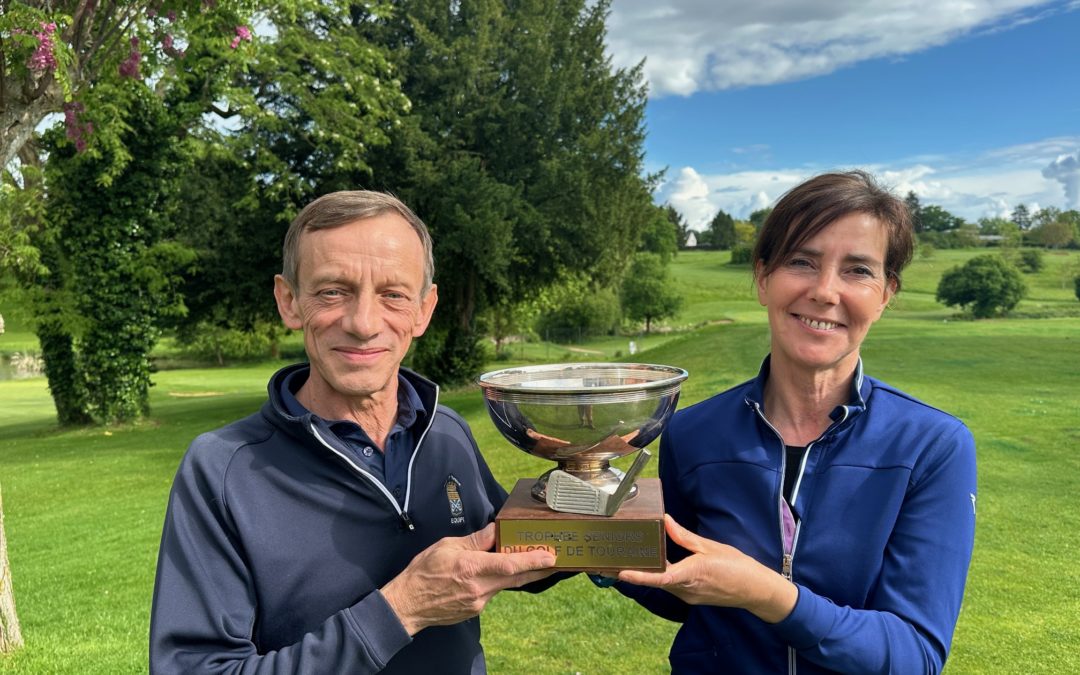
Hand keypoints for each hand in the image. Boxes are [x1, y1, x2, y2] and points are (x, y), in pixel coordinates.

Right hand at [381, 523, 556, 634]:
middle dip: (537, 569)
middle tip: (555, 561)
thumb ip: (475, 540)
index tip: (550, 557)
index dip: (532, 561)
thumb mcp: (447, 546)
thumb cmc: (423, 572)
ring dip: (514, 574)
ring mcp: (478, 602)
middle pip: (515, 577)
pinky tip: (488, 575)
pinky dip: (495, 582)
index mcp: (471, 568)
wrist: (408, 604)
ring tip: (522, 560)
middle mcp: (478, 587)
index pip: (509, 564)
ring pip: (503, 585)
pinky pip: (491, 592)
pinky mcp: (476, 609)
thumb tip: (495, 530)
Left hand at [618, 515, 796, 623]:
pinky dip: (661, 576)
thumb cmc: (736, 566)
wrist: (755, 589)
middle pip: (655, 581)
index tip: (622, 572)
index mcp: (692, 573)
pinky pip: (672, 586)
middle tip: (612, 563)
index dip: (640, 576)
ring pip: (662, 584)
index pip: (661, 577)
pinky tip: (655, 566)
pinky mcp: (691, 598)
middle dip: (635, 573)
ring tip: (627, 562)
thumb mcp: (710, 546)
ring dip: (648, 574)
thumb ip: (684, 536)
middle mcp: (687, 589)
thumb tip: (664, 520)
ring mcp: (688, 596)